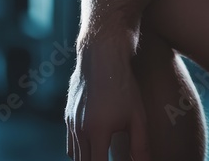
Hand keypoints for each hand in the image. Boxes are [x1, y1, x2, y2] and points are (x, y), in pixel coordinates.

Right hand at [65, 42, 150, 160]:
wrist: (101, 57)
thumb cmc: (124, 86)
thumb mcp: (137, 116)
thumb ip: (140, 145)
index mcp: (98, 130)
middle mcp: (80, 129)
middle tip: (109, 159)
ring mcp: (71, 123)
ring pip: (75, 156)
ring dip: (88, 160)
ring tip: (103, 157)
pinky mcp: (68, 116)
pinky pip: (71, 144)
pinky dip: (80, 152)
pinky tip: (94, 151)